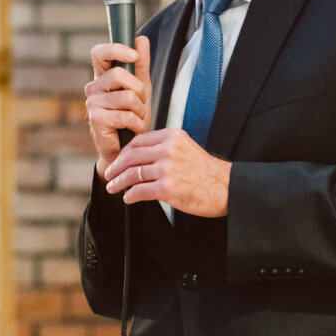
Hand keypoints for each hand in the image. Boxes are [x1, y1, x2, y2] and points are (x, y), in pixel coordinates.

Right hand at [84, 36, 151, 176]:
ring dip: (140, 110)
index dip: (115, 49)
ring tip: (136, 119)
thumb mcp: (141, 88)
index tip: (132, 54)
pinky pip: (126, 114)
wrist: (125, 150)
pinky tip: (132, 130)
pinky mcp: (96, 120)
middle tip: (140, 104)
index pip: (99, 52)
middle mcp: (93, 87)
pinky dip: (137, 123)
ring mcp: (92, 103)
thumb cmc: (132, 118)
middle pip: (119, 74)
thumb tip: (140, 39)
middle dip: (138, 90)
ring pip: (127, 96)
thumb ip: (140, 64)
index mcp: (101, 76)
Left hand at [101, 128, 231, 217]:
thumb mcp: (186, 147)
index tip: (118, 160)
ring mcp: (167, 169)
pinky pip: (140, 191)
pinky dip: (130, 195)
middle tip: (108, 174)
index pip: (138, 141)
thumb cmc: (206, 171)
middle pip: (131, 156)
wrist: (226, 187)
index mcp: (171, 137)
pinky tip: (128, 198)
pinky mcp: (167, 188)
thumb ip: (165, 147)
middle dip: (115, 167)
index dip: (124, 152)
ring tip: (113, 187)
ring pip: (132, 174)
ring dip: (118, 182)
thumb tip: (140, 154)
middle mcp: (168, 150)